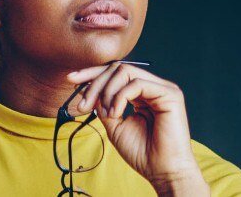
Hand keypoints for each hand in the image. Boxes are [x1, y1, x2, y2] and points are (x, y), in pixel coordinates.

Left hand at [67, 62, 208, 195]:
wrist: (161, 171)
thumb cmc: (142, 152)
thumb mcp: (114, 125)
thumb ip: (103, 105)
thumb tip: (86, 88)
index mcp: (142, 93)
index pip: (115, 73)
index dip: (92, 74)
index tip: (71, 80)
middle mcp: (153, 87)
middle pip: (117, 68)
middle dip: (94, 83)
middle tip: (82, 104)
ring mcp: (163, 89)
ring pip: (125, 72)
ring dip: (106, 91)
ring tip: (105, 114)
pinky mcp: (170, 94)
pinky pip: (137, 84)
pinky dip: (119, 97)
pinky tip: (115, 113)